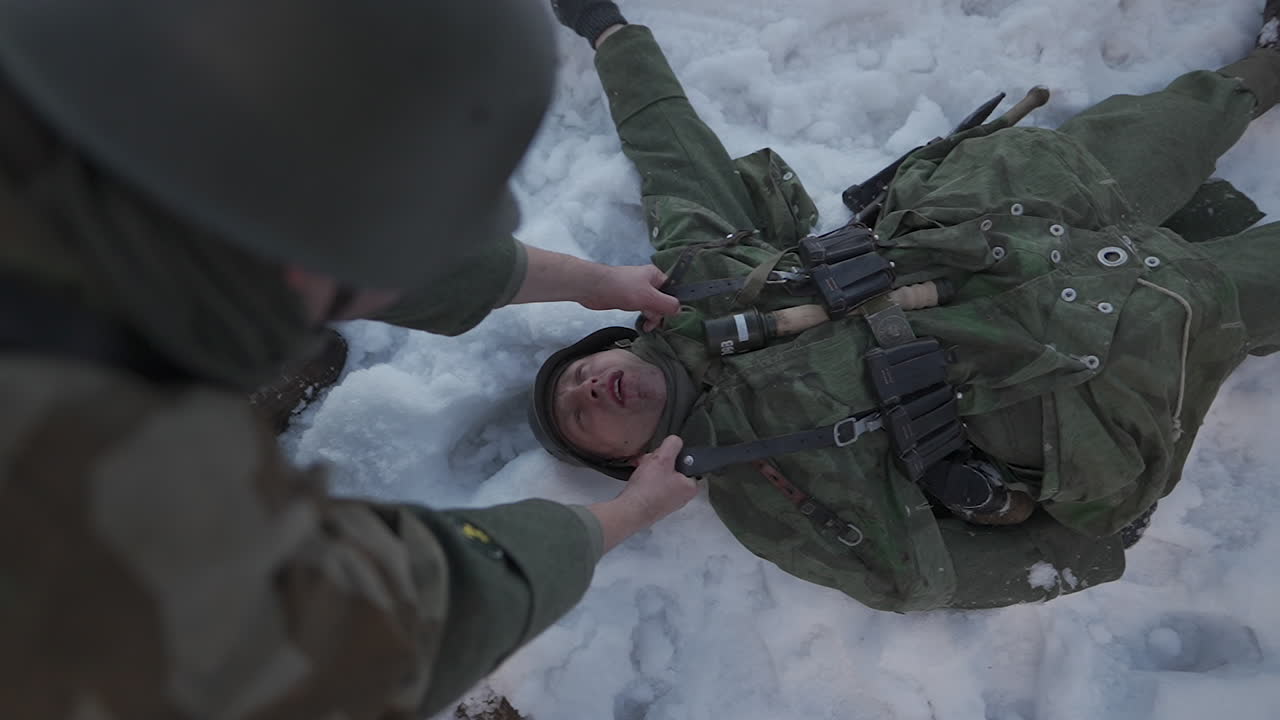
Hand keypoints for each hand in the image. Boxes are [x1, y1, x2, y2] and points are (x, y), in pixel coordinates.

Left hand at [581, 264, 679, 330]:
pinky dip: (643, 316)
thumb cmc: (621, 288)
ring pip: (652, 306)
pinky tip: (642, 324)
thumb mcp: (648, 296)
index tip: (668, 317)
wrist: (593, 288)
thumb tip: (679, 309)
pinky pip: (642, 309)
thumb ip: (666, 303)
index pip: (672, 290)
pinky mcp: (628, 299)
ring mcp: (638, 291)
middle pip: (662, 300)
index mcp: (655, 275)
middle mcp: (648, 282)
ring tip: (647, 326)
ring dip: (651, 317)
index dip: (672, 304)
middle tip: (653, 323)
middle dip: (659, 314)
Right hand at [589, 436, 698, 551]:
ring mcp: (668, 503)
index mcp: (691, 487)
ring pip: (661, 477)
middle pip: (672, 469)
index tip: (662, 455)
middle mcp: (683, 497)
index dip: (674, 456)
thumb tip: (676, 441)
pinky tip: (637, 478)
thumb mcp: (662, 458)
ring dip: (650, 468)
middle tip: (647, 460)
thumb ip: (672, 445)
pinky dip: (645, 481)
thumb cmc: (649, 485)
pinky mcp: (655, 507)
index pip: (688, 465)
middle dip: (658, 461)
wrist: (630, 511)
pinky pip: (653, 487)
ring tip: (639, 467)